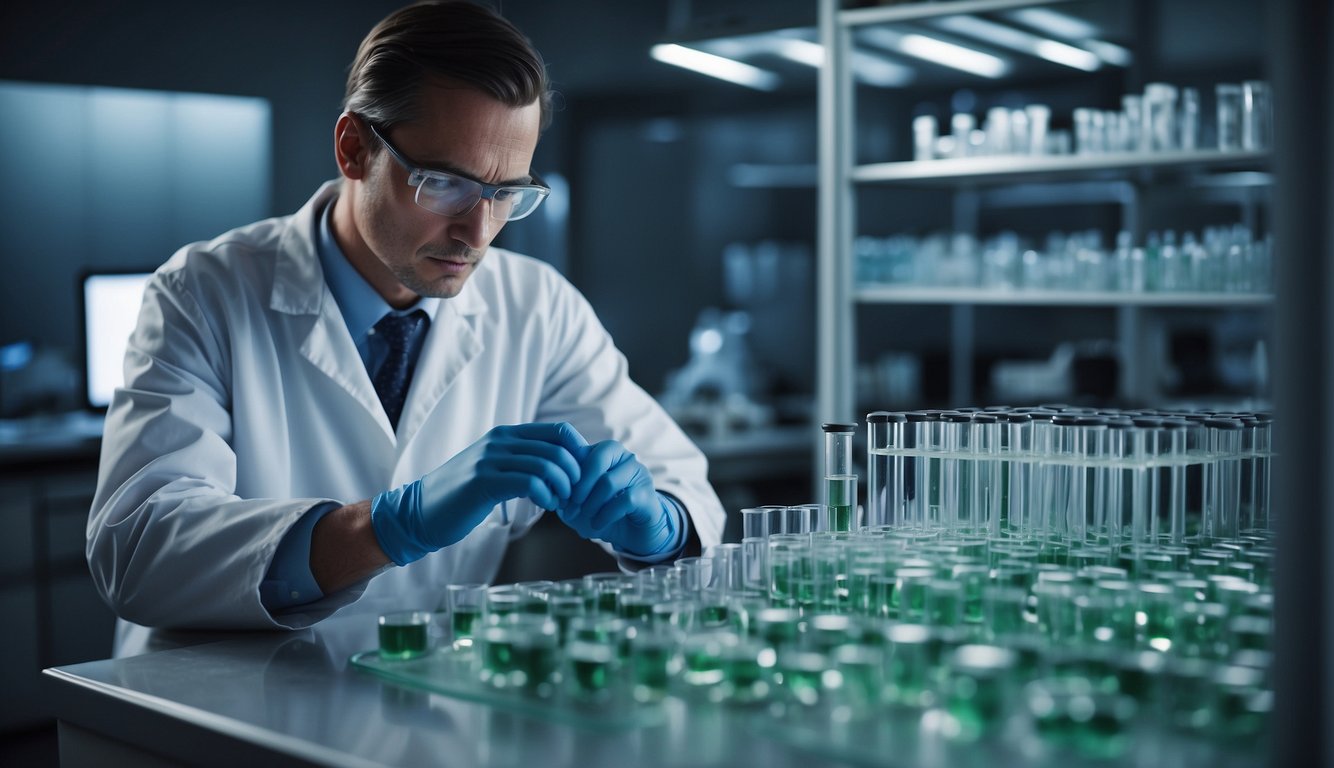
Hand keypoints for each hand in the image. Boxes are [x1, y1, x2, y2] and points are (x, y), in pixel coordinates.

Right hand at [371, 422, 586, 565]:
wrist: (419, 512)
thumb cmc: (462, 497)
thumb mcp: (495, 471)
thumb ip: (523, 463)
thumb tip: (563, 469)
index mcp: (507, 435)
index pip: (559, 431)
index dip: (579, 453)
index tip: (582, 478)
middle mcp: (500, 441)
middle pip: (558, 447)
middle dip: (575, 474)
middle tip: (575, 495)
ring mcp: (490, 459)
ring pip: (546, 463)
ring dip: (562, 486)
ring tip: (560, 502)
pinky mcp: (483, 481)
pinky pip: (528, 481)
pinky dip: (545, 495)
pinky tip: (545, 505)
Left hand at [557, 440, 680, 558]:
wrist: (631, 533)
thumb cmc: (602, 511)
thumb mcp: (579, 500)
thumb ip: (565, 489)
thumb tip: (548, 483)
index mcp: (606, 451)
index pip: (585, 448)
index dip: (568, 471)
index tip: (560, 495)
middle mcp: (625, 456)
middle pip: (599, 458)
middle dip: (580, 485)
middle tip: (571, 506)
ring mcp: (639, 473)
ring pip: (609, 482)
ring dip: (591, 504)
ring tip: (584, 518)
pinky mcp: (647, 494)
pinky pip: (623, 500)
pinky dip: (605, 515)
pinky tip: (597, 524)